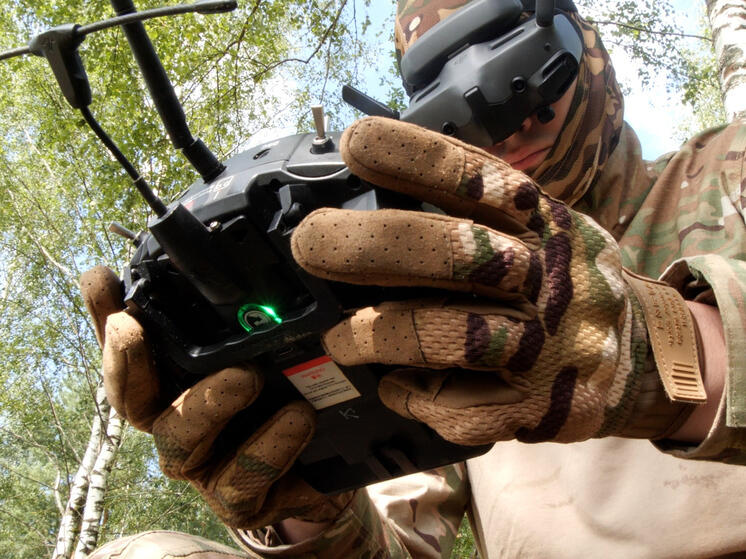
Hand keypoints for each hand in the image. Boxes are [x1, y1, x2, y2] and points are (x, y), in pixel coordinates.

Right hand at [79, 266, 351, 528]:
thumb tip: (258, 244)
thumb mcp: (276, 346)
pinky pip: (242, 478)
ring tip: (246, 376)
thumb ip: (254, 311)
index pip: (128, 348)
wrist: (329, 462)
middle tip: (135, 323)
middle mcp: (179, 420)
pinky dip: (268, 446)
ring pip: (179, 441)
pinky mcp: (240, 497)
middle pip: (132, 399)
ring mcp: (206, 463)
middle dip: (126, 360)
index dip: (104, 316)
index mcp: (178, 382)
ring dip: (206, 404)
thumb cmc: (290, 393)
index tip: (101, 277)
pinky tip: (298, 416)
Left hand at [291, 116, 691, 445]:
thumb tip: (379, 197)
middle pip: (449, 251)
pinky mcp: (539, 406)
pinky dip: (412, 396)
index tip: (352, 145)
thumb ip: (479, 215)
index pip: (472, 175)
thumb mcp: (541, 228)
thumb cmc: (564, 281)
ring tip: (338, 341)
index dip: (409, 155)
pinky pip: (457, 408)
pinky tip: (395, 386)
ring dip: (373, 337)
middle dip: (363, 245)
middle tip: (310, 243)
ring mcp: (546, 345)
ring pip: (441, 335)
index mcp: (542, 221)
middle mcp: (547, 275)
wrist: (641, 356)